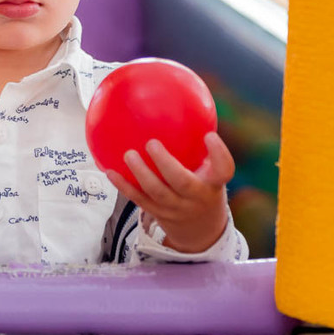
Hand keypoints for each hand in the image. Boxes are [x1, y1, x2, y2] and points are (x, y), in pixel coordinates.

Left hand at [104, 131, 234, 253]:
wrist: (201, 229)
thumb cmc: (202, 186)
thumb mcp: (209, 172)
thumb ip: (199, 148)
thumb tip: (182, 105)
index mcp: (212, 183)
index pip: (223, 170)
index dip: (219, 154)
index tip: (209, 136)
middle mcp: (196, 197)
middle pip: (182, 182)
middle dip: (166, 164)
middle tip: (152, 144)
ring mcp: (176, 208)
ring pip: (157, 192)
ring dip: (141, 173)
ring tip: (129, 155)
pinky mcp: (158, 214)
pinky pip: (139, 200)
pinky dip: (123, 186)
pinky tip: (110, 171)